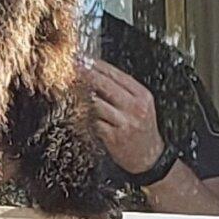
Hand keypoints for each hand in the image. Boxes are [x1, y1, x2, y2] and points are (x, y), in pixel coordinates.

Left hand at [79, 59, 164, 174]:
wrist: (149, 158)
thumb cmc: (142, 130)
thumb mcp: (141, 106)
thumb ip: (123, 91)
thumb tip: (96, 74)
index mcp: (142, 95)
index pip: (116, 74)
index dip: (97, 65)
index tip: (82, 59)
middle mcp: (135, 107)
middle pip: (105, 85)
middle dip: (85, 75)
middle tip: (70, 69)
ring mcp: (124, 122)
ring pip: (96, 103)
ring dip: (80, 95)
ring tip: (68, 88)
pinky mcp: (113, 137)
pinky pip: (93, 121)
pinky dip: (82, 115)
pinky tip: (75, 110)